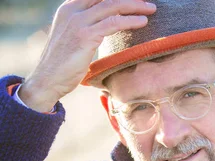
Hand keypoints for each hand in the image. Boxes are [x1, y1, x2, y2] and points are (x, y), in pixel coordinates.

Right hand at [19, 0, 156, 111]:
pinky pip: (113, 23)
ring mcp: (78, 21)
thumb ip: (86, 30)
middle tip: (146, 1)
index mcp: (69, 8)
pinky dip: (130, 21)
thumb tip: (104, 32)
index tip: (133, 0)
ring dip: (134, 6)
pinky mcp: (85, 35)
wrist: (47, 80)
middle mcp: (72, 10)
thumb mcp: (72, 40)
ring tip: (150, 9)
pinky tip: (142, 22)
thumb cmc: (61, 66)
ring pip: (112, 6)